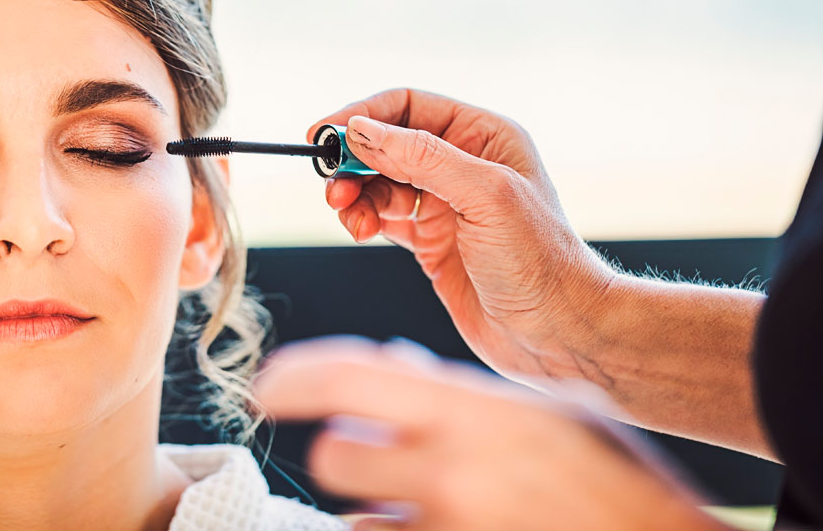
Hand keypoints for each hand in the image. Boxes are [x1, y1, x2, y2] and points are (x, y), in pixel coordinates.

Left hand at [252, 336, 728, 530]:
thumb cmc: (612, 481)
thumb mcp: (546, 414)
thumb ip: (459, 392)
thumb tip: (390, 365)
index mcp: (473, 413)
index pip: (350, 376)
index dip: (295, 376)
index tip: (266, 388)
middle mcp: (449, 474)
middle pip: (335, 457)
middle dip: (348, 457)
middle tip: (382, 461)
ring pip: (354, 523)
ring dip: (375, 514)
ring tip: (435, 509)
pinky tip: (435, 529)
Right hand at [307, 88, 615, 387]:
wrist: (558, 335)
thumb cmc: (540, 263)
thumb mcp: (484, 196)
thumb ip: (422, 158)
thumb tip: (362, 131)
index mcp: (483, 136)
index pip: (408, 107)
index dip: (362, 116)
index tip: (324, 135)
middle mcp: (463, 164)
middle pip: (387, 144)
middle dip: (354, 161)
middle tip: (332, 187)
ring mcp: (445, 204)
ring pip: (379, 182)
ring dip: (355, 195)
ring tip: (351, 218)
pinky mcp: (431, 242)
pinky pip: (382, 217)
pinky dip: (364, 220)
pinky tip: (362, 231)